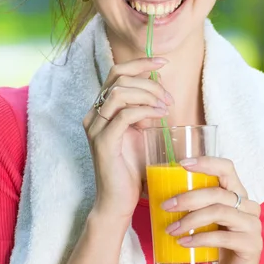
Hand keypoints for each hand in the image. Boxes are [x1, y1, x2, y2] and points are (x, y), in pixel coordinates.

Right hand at [83, 57, 173, 218]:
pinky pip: (124, 115)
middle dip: (149, 83)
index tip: (163, 62)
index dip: (140, 63)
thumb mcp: (140, 132)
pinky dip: (145, 110)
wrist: (119, 201)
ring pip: (119, 93)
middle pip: (119, 79)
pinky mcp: (103, 142)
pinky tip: (160, 116)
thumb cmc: (132, 168)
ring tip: (165, 107)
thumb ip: (145, 111)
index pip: (117, 73)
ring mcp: (96, 128)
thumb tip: (162, 92)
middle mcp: (94, 115)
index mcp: (102, 109)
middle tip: (169, 98)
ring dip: (148, 94)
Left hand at [161, 157, 263, 263]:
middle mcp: (249, 205)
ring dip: (191, 220)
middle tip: (166, 206)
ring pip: (219, 212)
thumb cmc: (217, 247)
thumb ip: (196, 206)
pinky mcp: (251, 244)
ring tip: (172, 229)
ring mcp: (253, 224)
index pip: (226, 167)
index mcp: (238, 194)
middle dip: (188, 198)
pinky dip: (199, 239)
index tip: (182, 164)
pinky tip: (183, 243)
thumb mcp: (207, 222)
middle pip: (217, 192)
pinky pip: (222, 236)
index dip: (206, 163)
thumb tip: (161, 193)